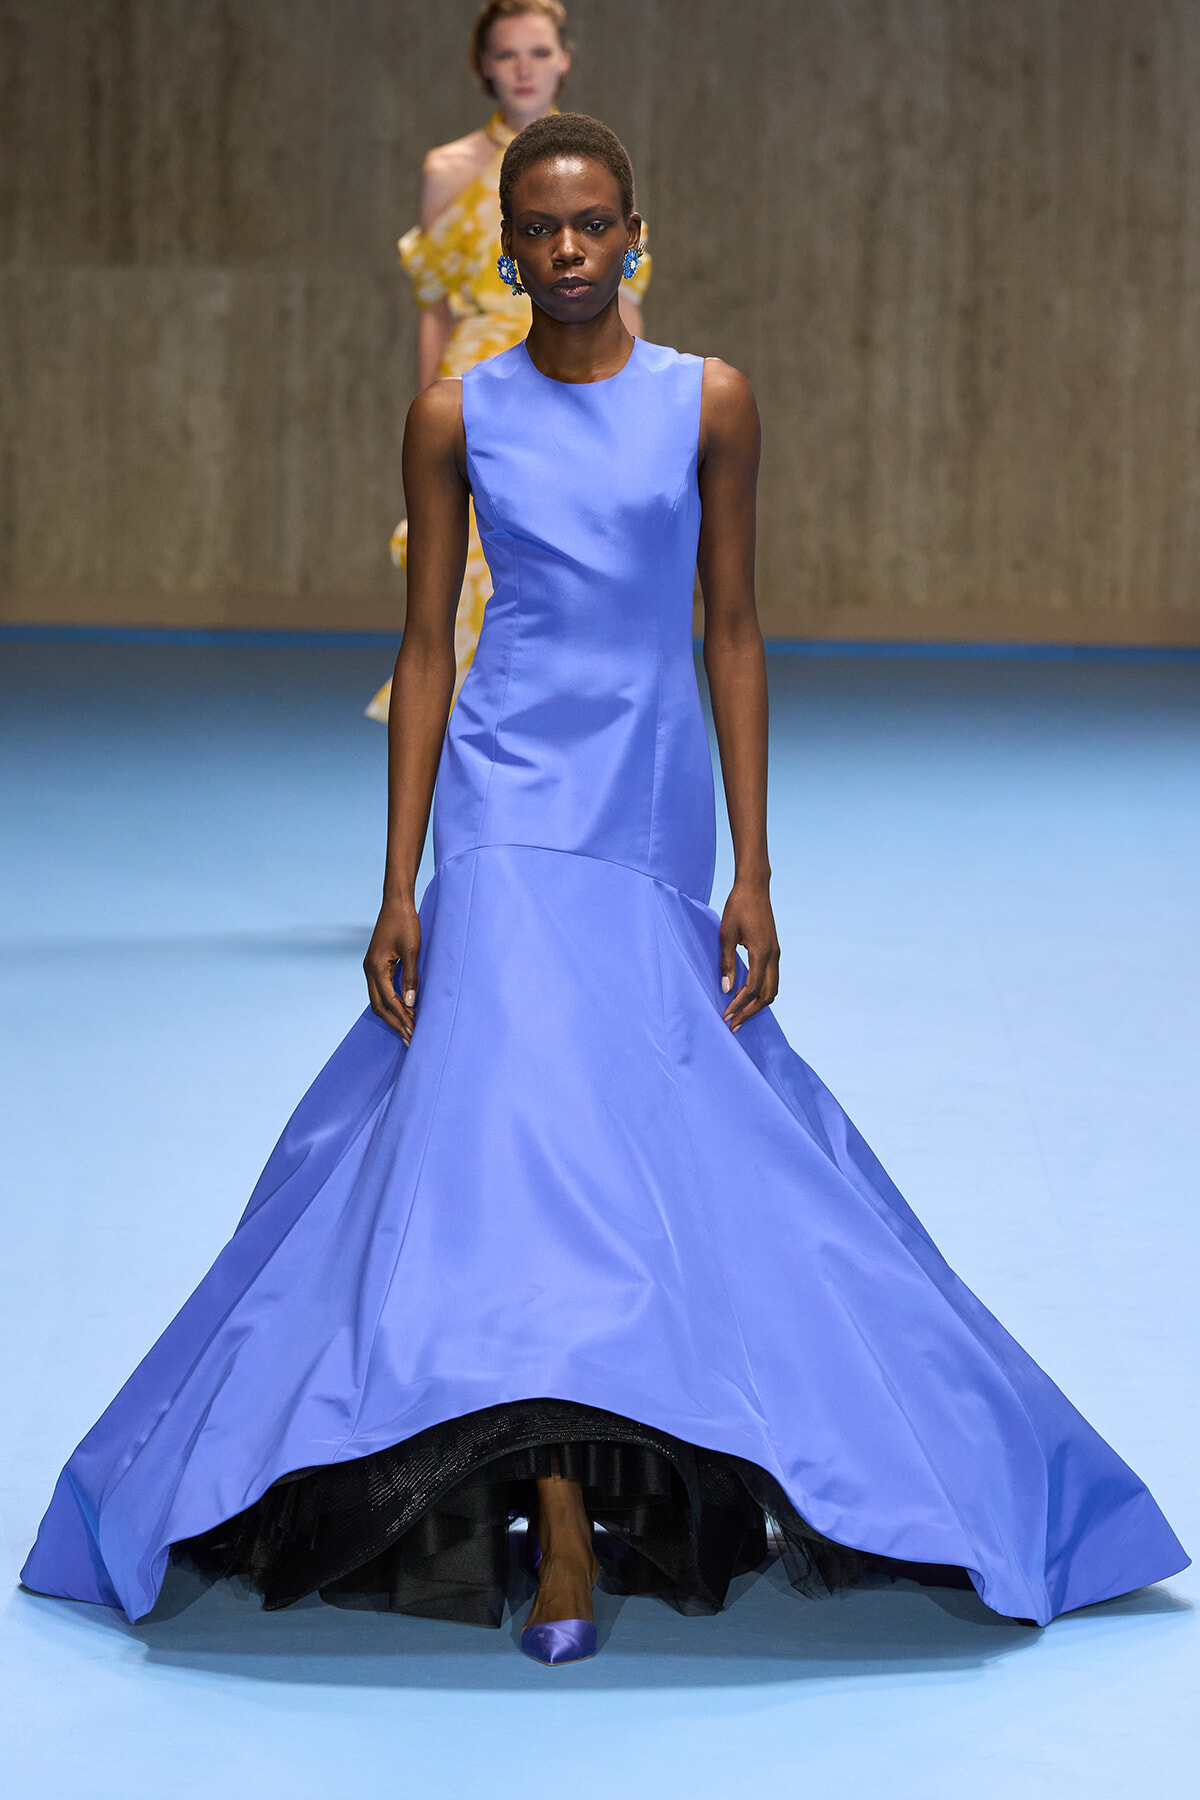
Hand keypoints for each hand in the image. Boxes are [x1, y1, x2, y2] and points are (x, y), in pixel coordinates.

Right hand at [364, 897, 420, 1042]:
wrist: (396, 903)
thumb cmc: (405, 923)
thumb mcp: (413, 950)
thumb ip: (411, 977)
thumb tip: (411, 1003)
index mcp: (376, 967)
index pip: (389, 1001)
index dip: (401, 1018)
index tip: (414, 1031)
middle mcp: (369, 970)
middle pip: (378, 1006)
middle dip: (394, 1023)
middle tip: (410, 1038)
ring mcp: (371, 968)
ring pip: (378, 1000)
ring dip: (392, 1015)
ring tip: (407, 1029)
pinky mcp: (376, 965)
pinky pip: (381, 990)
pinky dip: (391, 1003)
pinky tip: (403, 1011)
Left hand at [719, 879, 779, 1031]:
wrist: (754, 887)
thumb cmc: (738, 907)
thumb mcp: (725, 934)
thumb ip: (726, 962)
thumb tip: (727, 989)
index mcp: (762, 952)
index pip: (753, 988)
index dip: (739, 1005)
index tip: (725, 1016)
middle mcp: (773, 955)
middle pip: (767, 995)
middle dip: (750, 1012)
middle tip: (733, 1025)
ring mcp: (776, 953)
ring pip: (773, 989)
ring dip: (757, 1004)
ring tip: (740, 1016)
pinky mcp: (774, 951)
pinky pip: (772, 979)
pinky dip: (762, 993)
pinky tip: (748, 997)